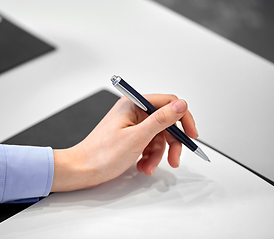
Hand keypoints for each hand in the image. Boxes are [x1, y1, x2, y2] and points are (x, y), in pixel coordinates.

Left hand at [51, 94, 197, 191]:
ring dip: (158, 154)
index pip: (168, 103)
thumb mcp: (137, 137)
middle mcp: (133, 112)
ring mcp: (131, 125)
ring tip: (148, 166)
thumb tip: (180, 105)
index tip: (191, 135)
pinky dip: (149, 156)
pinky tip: (142, 166)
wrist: (82, 169)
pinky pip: (148, 144)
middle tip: (174, 159)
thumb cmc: (101, 154)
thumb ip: (161, 120)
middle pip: (165, 122)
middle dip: (170, 143)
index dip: (183, 118)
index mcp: (133, 104)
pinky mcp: (129, 137)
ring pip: (158, 136)